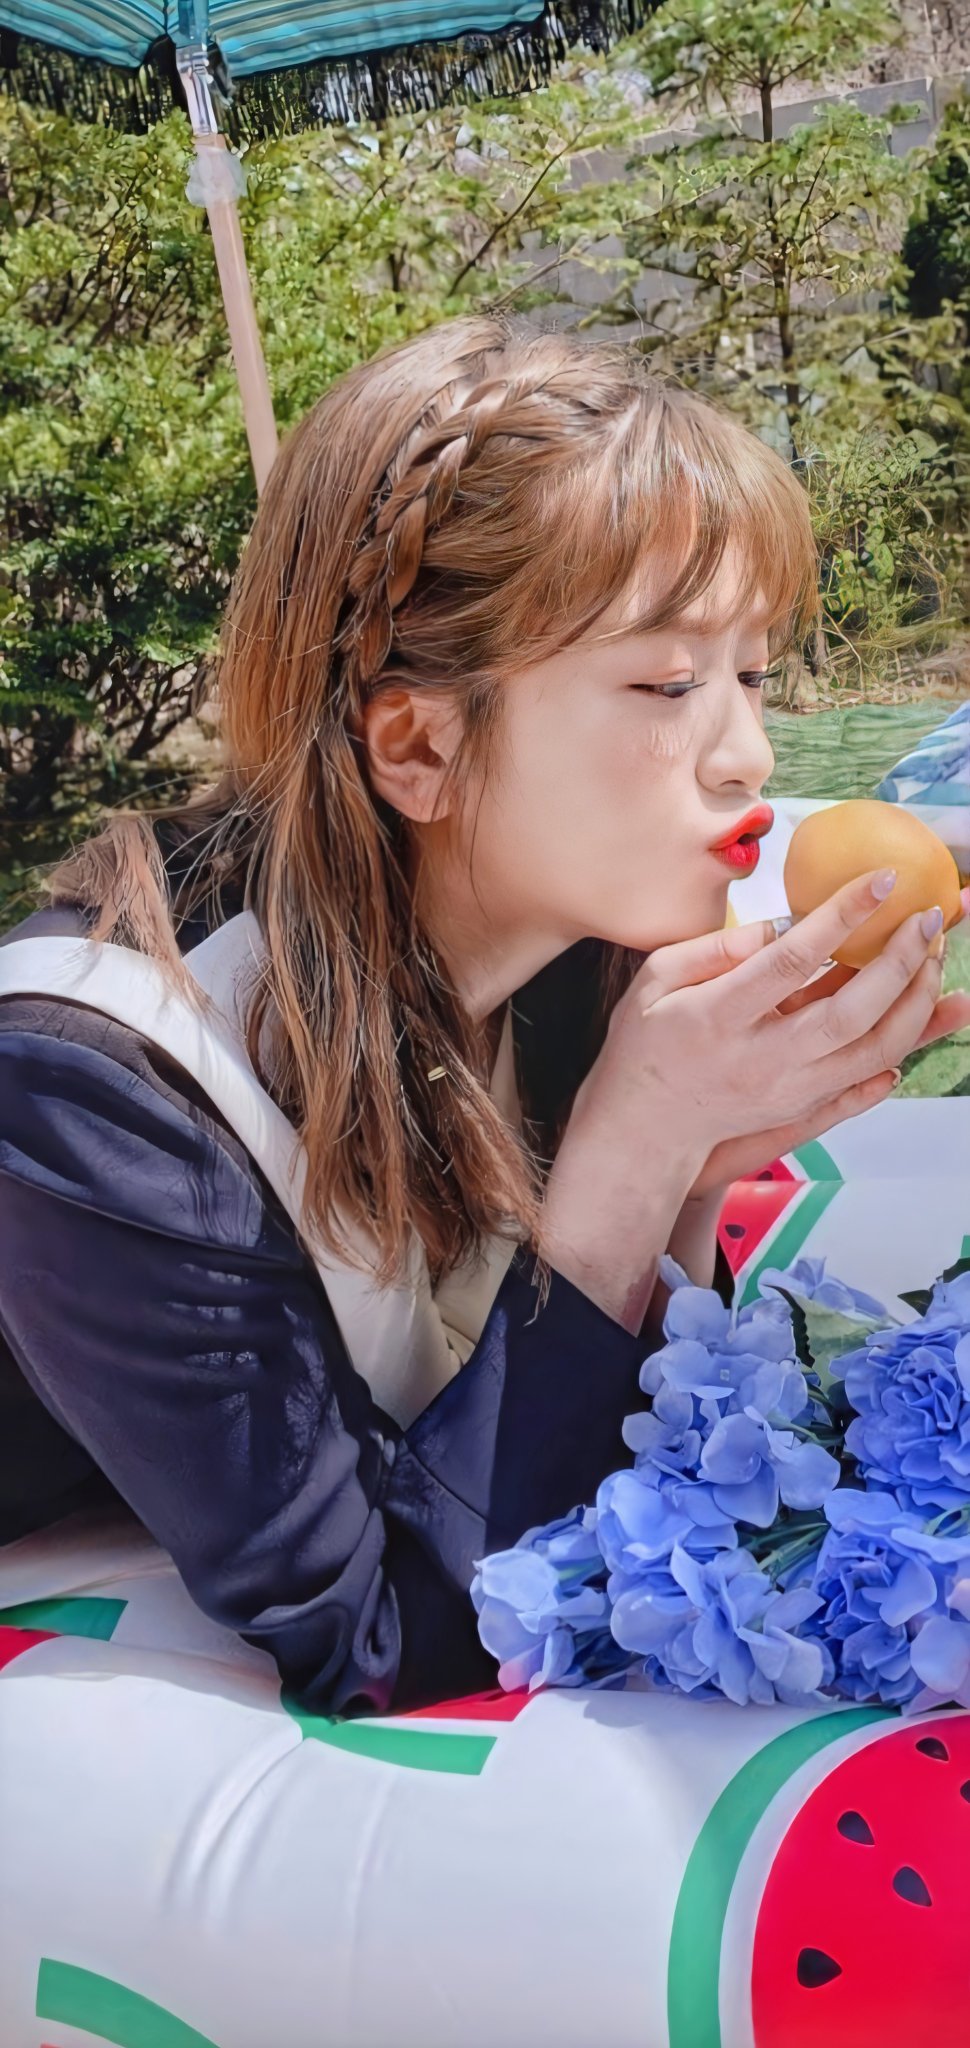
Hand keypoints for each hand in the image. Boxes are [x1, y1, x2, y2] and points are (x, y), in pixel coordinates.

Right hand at [542, 872, 968, 1331]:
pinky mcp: (802, 1109)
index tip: (882, 881)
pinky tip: (926, 1015)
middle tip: (928, 918)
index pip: (793, 961)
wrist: (644, 1130)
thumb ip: (710, 949)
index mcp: (719, 1017)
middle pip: (850, 1011)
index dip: (843, 917)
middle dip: (900, 961)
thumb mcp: (653, 983)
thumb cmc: (645, 1046)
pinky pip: (868, 1081)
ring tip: (933, 957)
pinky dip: (903, 1048)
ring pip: (873, 1050)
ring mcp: (787, 1090)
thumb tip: (775, 928)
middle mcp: (762, 1058)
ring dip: (915, 1003)